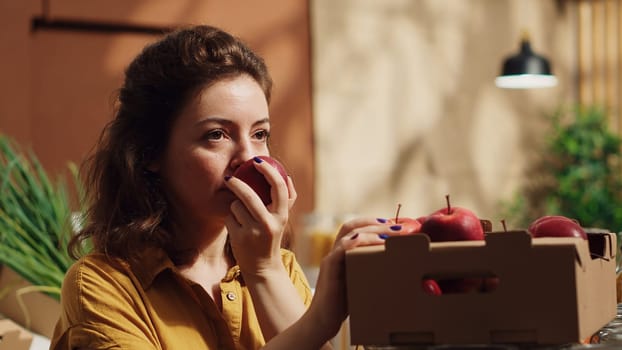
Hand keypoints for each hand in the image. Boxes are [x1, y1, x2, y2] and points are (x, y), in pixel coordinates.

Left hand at [224, 158, 295, 274]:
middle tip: (230, 178)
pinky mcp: (239, 238)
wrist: (262, 267)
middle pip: (249, 195)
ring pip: (236, 206)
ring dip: (235, 208)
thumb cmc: (271, 236)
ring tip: (242, 219)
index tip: (257, 161)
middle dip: (236, 183)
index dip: (268, 171)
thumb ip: (287, 199)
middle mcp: (269, 224)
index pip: (278, 187)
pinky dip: (230, 220)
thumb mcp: (282, 219)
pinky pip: (229, 218)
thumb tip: (287, 176)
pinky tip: (237, 229)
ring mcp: (253, 232)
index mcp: (282, 216)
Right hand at [305, 217, 388, 339]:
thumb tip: (397, 266)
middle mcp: (335, 252)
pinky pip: (342, 249)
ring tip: (392, 233)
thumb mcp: (360, 282)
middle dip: (377, 223)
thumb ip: (370, 271)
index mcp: (342, 253)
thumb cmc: (343, 303)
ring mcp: (331, 258)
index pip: (355, 228)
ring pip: (350, 234)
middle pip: (353, 226)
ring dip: (373, 231)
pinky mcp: (329, 268)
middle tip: (399, 226)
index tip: (394, 223)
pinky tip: (374, 243)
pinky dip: (358, 243)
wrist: (322, 320)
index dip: (373, 222)